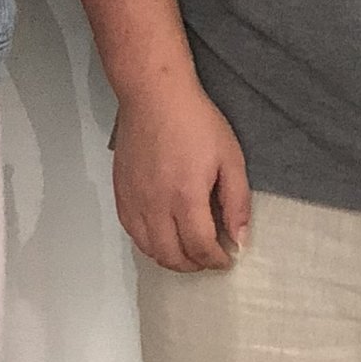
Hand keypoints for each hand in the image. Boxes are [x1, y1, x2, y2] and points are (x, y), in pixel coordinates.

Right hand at [112, 77, 252, 272]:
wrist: (154, 96)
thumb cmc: (195, 122)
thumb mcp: (230, 158)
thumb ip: (237, 203)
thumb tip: (239, 238)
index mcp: (186, 197)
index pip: (200, 247)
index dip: (216, 260)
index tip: (227, 258)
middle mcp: (156, 205)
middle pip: (172, 256)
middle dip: (195, 265)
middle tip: (209, 258)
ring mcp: (134, 201)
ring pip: (149, 249)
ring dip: (171, 259)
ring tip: (188, 252)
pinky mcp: (121, 194)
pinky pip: (132, 233)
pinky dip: (149, 244)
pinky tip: (164, 237)